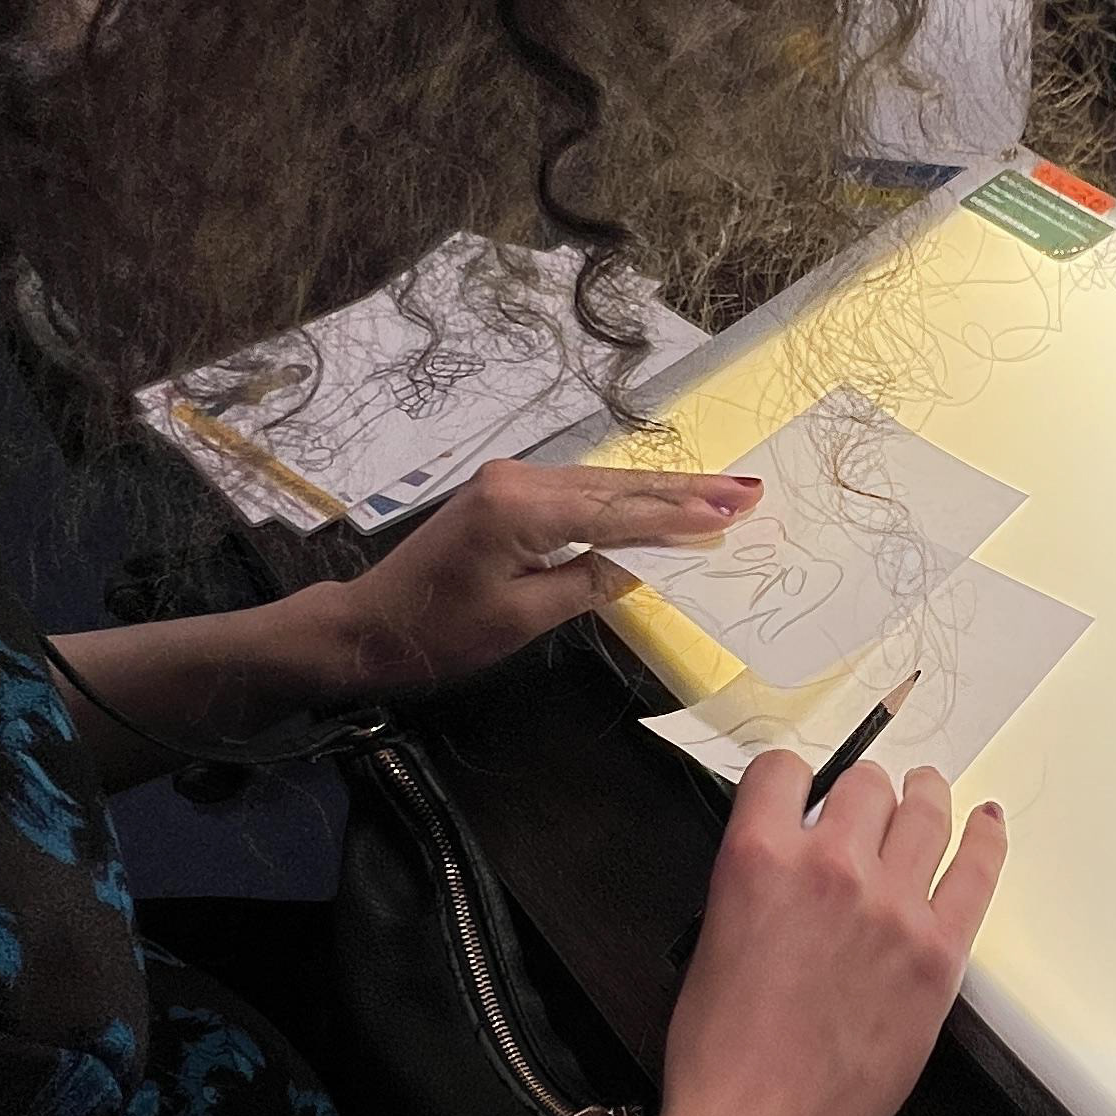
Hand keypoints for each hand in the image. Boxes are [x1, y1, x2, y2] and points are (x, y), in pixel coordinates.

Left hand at [310, 461, 761, 698]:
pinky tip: (659, 501)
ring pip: (602, 485)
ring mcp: (510, 482)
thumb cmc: (441, 634)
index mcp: (522, 509)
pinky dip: (623, 500)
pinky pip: (578, 493)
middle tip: (746, 490)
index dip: (680, 514)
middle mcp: (519, 481)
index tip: (733, 510)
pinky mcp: (504, 493)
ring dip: (661, 491)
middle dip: (685, 490)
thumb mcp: (522, 618)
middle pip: (618, 486)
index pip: (619, 512)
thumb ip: (588, 582)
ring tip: (720, 492)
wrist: (370, 626)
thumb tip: (643, 561)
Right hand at [649, 752, 1006, 1115]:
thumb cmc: (721, 1057)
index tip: (803, 790)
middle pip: (864, 786)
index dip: (792, 778)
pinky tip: (985, 821)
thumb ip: (757, 882)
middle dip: (860, 793)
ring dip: (922, 796)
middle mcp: (832, 869)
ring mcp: (895, 909)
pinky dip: (984, 837)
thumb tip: (790, 860)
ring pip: (923, 813)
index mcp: (759, 860)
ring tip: (926, 792)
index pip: (783, 771)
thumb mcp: (712, 941)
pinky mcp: (941, 952)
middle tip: (864, 809)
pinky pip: (977, 871)